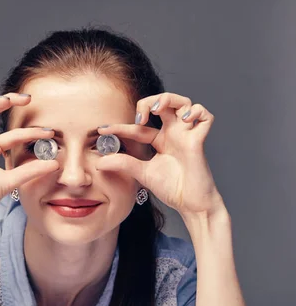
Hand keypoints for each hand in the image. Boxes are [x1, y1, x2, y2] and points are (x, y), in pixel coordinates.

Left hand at [96, 92, 224, 216]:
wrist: (191, 205)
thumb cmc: (172, 189)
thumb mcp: (142, 173)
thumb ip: (123, 164)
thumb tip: (99, 162)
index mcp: (160, 141)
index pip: (139, 126)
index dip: (121, 126)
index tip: (103, 129)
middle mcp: (173, 134)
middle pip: (165, 103)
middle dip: (150, 101)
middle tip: (141, 116)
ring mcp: (187, 135)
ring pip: (184, 103)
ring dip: (170, 100)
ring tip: (157, 110)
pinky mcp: (199, 141)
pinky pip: (206, 117)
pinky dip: (197, 111)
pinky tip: (184, 119)